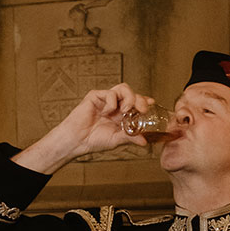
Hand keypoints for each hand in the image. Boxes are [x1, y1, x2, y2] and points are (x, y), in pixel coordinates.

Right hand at [16, 84, 150, 174]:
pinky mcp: (95, 96)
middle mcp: (115, 105)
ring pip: (123, 88)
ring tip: (125, 111)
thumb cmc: (94, 140)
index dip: (144, 100)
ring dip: (128, 98)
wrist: (77, 140)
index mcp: (120, 114)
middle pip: (132, 93)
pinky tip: (106, 112)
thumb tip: (145, 142)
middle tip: (142, 109)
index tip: (152, 102)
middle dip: (139, 100)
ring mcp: (105, 100)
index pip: (135, 103)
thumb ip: (130, 137)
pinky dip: (111, 102)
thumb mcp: (116, 140)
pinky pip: (109, 93)